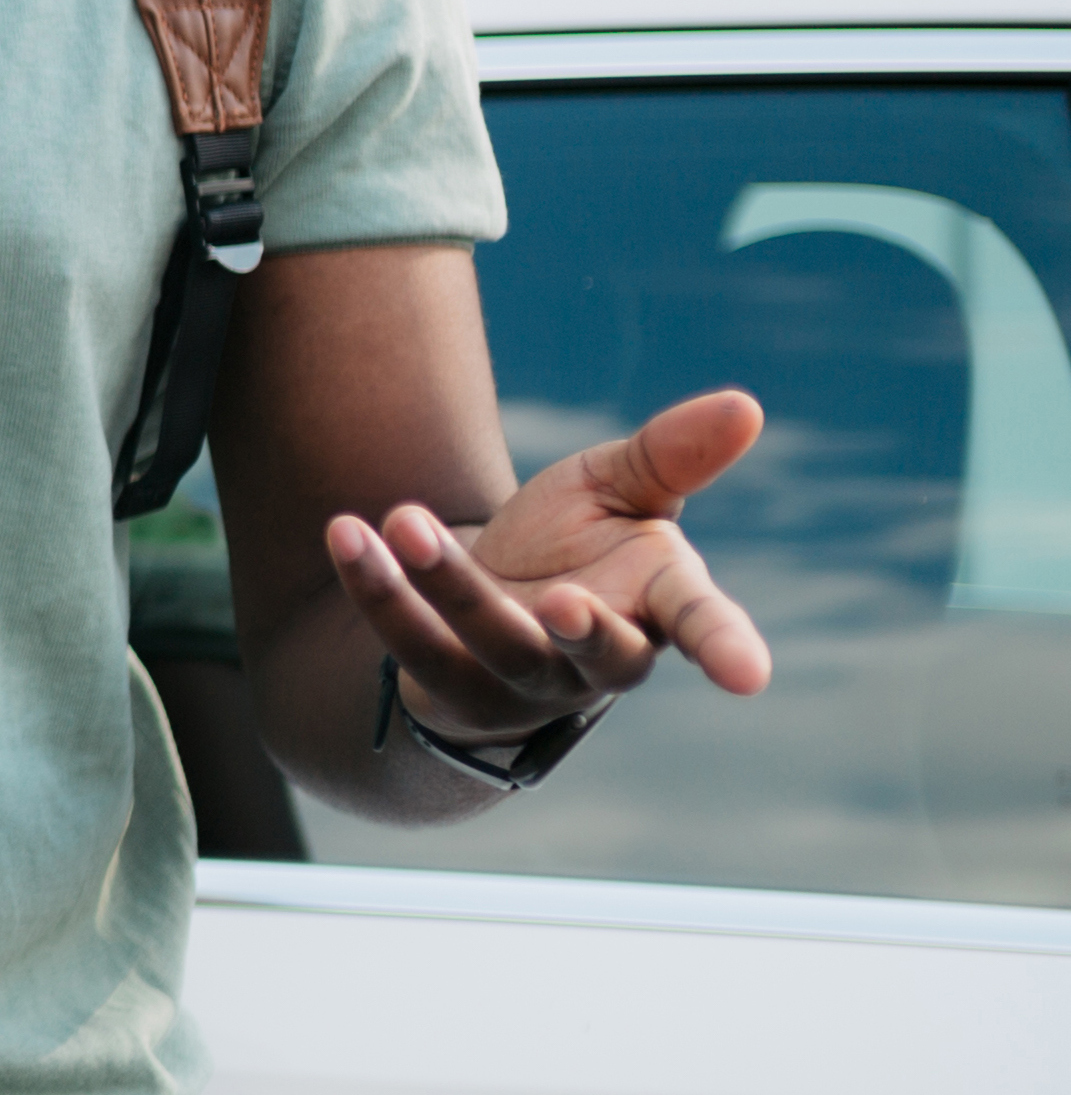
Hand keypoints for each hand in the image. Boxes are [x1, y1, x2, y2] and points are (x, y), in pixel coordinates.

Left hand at [325, 388, 774, 744]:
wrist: (486, 597)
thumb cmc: (576, 543)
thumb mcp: (619, 488)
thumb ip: (673, 453)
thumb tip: (746, 405)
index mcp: (660, 607)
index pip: (703, 627)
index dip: (726, 648)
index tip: (750, 679)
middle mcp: (601, 660)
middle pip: (602, 657)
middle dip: (585, 631)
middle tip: (562, 596)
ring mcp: (527, 684)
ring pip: (494, 642)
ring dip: (445, 582)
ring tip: (403, 516)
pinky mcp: (452, 689)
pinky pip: (411, 646)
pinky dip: (375, 590)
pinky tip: (345, 533)